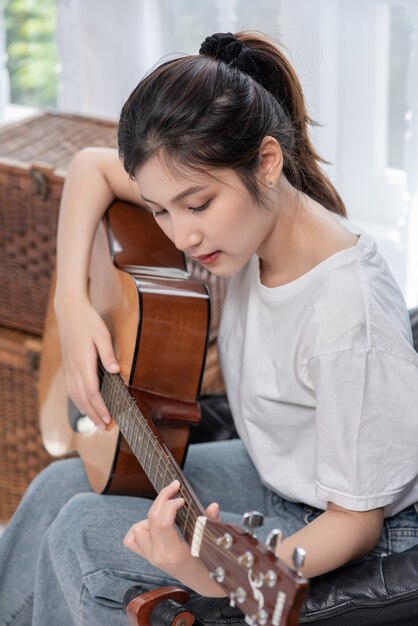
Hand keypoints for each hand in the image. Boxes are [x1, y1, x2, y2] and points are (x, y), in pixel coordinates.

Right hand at [55, 296, 119, 429]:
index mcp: (83, 363)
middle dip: (94, 415)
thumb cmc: (88, 321)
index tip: (108, 419)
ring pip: (75, 396)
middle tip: (104, 428)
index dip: (100, 407)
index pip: (92, 392)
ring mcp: (69, 368)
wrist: (69, 310)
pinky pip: (71, 389)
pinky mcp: (68, 366)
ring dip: (86, 411)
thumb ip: (108, 353)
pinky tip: (84, 406)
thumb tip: (115, 371)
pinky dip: (78, 402)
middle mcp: (74, 369)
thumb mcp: (102, 334)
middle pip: (83, 399)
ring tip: (96, 423)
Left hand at [124, 480, 222, 594]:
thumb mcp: (213, 544)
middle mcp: (159, 556)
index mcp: (175, 554)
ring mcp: (151, 558)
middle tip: (175, 489)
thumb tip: (213, 505)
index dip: (171, 504)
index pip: (163, 522)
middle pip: (151, 519)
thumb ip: (211, 523)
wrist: (204, 584)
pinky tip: (155, 524)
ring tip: (168, 511)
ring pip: (138, 528)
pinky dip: (140, 528)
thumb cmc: (211, 565)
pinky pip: (132, 540)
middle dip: (163, 498)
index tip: (183, 498)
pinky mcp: (148, 557)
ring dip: (151, 515)